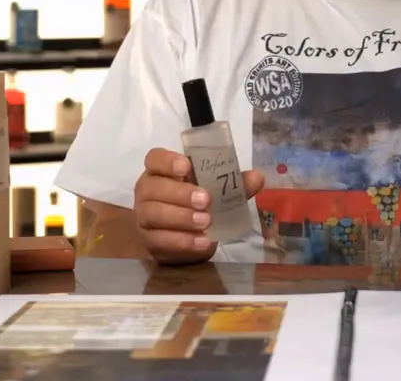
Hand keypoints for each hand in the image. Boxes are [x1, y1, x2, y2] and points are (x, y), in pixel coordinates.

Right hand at [133, 148, 264, 264]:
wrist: (186, 239)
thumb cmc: (197, 205)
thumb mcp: (217, 191)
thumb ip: (235, 183)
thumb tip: (257, 177)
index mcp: (161, 171)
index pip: (155, 159)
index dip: (167, 161)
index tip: (186, 166)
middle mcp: (147, 191)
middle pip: (154, 187)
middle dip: (180, 194)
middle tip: (206, 201)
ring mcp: (144, 217)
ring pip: (153, 214)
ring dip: (181, 218)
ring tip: (206, 222)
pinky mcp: (148, 241)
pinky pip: (160, 240)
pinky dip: (182, 241)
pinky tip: (202, 242)